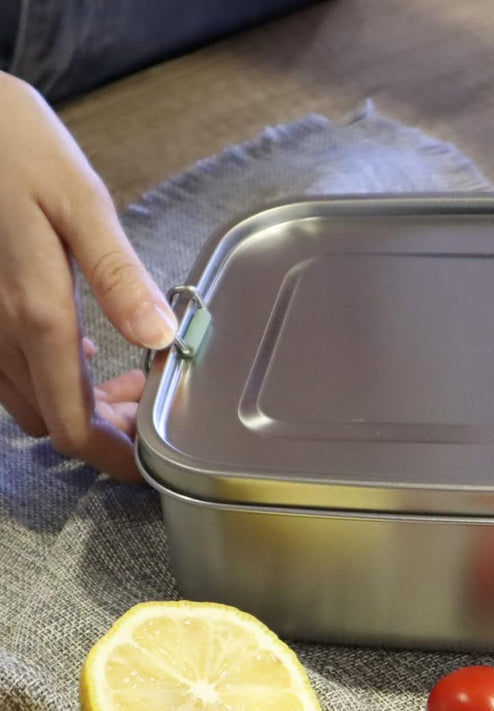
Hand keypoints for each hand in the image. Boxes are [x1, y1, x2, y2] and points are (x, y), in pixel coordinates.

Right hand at [0, 73, 175, 480]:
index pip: (73, 425)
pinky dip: (52, 376)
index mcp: (35, 316)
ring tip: (127, 380)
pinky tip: (81, 348)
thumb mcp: (81, 203)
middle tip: (150, 405)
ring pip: (31, 399)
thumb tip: (160, 339)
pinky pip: (8, 369)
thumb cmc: (11, 145)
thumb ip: (119, 277)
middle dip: (107, 429)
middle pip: (55, 420)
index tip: (147, 465)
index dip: (112, 458)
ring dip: (80, 404)